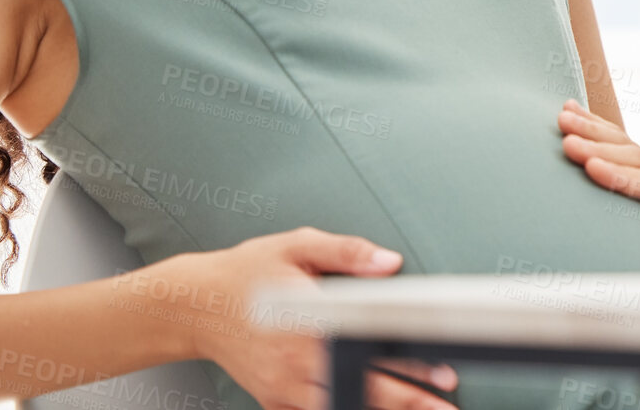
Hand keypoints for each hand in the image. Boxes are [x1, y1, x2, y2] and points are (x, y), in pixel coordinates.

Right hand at [152, 226, 459, 409]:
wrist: (194, 305)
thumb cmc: (247, 272)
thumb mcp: (296, 246)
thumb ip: (346, 252)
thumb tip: (389, 262)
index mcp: (307, 323)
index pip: (369, 350)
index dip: (409, 367)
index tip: (441, 373)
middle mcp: (295, 364)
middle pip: (360, 390)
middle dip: (408, 402)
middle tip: (445, 405)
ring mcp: (283, 389)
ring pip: (339, 409)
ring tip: (421, 408)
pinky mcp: (274, 401)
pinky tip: (370, 405)